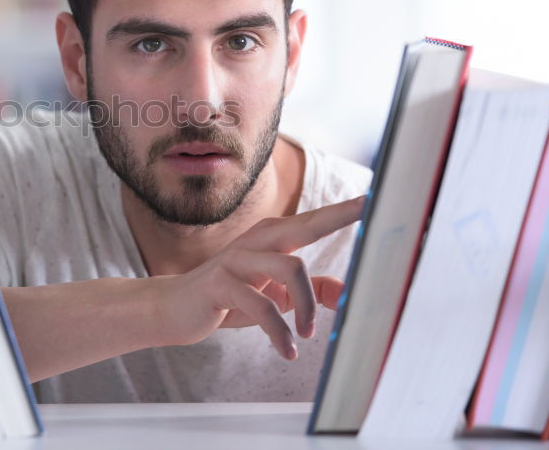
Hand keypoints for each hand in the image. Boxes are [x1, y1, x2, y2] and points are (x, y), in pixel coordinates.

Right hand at [148, 196, 363, 359]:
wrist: (174, 309)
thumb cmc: (228, 298)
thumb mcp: (274, 296)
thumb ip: (310, 292)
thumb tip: (347, 295)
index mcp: (272, 240)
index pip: (314, 221)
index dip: (344, 210)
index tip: (375, 198)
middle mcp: (256, 241)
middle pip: (305, 225)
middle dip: (338, 216)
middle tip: (368, 208)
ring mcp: (236, 259)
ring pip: (290, 268)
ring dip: (306, 308)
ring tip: (306, 335)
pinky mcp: (220, 284)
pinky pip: (261, 306)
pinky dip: (279, 333)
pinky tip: (286, 350)